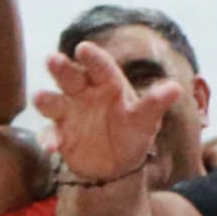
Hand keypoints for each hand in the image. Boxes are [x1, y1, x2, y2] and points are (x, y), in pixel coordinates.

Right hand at [30, 37, 168, 188]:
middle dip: (60, 68)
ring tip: (41, 98)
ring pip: (53, 101)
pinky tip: (52, 147)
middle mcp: (84, 93)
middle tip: (52, 59)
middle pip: (70, 76)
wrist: (117, 166)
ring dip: (46, 99)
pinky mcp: (59, 134)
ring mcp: (68, 113)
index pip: (100, 66)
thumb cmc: (133, 134)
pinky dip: (48, 139)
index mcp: (107, 84)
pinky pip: (50, 134)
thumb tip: (176, 88)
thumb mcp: (146, 121)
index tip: (83, 49)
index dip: (91, 57)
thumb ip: (155, 104)